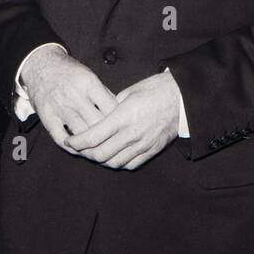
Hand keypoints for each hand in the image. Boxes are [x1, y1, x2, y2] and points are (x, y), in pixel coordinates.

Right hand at [21, 45, 116, 153]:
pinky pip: (61, 139)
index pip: (110, 107)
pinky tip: (80, 149)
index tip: (123, 125)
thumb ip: (104, 94)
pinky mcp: (48, 118)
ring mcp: (60, 108)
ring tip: (100, 148)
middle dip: (108, 133)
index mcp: (89, 84)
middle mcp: (74, 96)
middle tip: (115, 140)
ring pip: (81, 134)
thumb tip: (118, 113)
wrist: (41, 65)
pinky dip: (72, 147)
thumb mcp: (90, 75)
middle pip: (97, 123)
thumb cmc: (70, 71)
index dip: (119, 119)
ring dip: (92, 144)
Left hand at [65, 72, 180, 170]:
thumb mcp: (130, 92)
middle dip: (85, 154)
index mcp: (123, 117)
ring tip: (94, 152)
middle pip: (100, 155)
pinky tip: (113, 155)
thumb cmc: (157, 89)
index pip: (92, 137)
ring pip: (114, 163)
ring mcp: (143, 144)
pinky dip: (118, 163)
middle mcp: (132, 134)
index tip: (69, 140)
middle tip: (79, 148)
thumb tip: (98, 115)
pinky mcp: (152, 150)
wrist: (184, 98)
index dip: (76, 142)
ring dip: (101, 160)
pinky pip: (130, 164)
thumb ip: (111, 106)